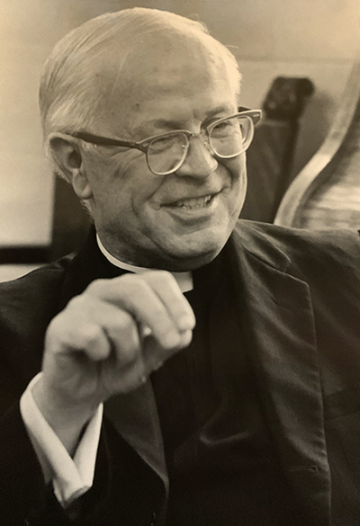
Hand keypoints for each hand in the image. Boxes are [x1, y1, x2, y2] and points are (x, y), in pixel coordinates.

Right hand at [32, 271, 194, 452]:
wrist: (82, 391)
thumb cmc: (116, 366)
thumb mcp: (151, 357)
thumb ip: (168, 342)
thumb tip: (184, 330)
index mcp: (129, 291)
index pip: (157, 280)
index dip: (175, 300)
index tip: (187, 325)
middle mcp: (104, 291)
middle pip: (136, 289)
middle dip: (160, 317)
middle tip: (170, 343)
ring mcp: (80, 305)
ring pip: (118, 319)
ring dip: (128, 349)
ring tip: (121, 359)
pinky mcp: (62, 326)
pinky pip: (92, 335)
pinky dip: (102, 353)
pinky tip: (96, 356)